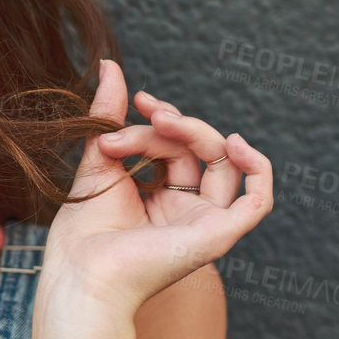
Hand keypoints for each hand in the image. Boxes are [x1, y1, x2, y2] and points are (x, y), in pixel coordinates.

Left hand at [40, 59, 273, 313]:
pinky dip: (257, 168)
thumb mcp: (98, 161)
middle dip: (174, 123)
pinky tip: (235, 142)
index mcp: (160, 203)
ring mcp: (204, 224)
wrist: (81, 274)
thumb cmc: (81, 234)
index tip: (136, 99)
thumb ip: (108, 115)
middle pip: (200, 151)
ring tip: (163, 121)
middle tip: (143, 112)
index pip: (176, 148)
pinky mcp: (217, 235)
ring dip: (197, 132)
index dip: (162, 119)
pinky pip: (257, 201)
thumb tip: (108, 64)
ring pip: (223, 164)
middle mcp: (186, 214)